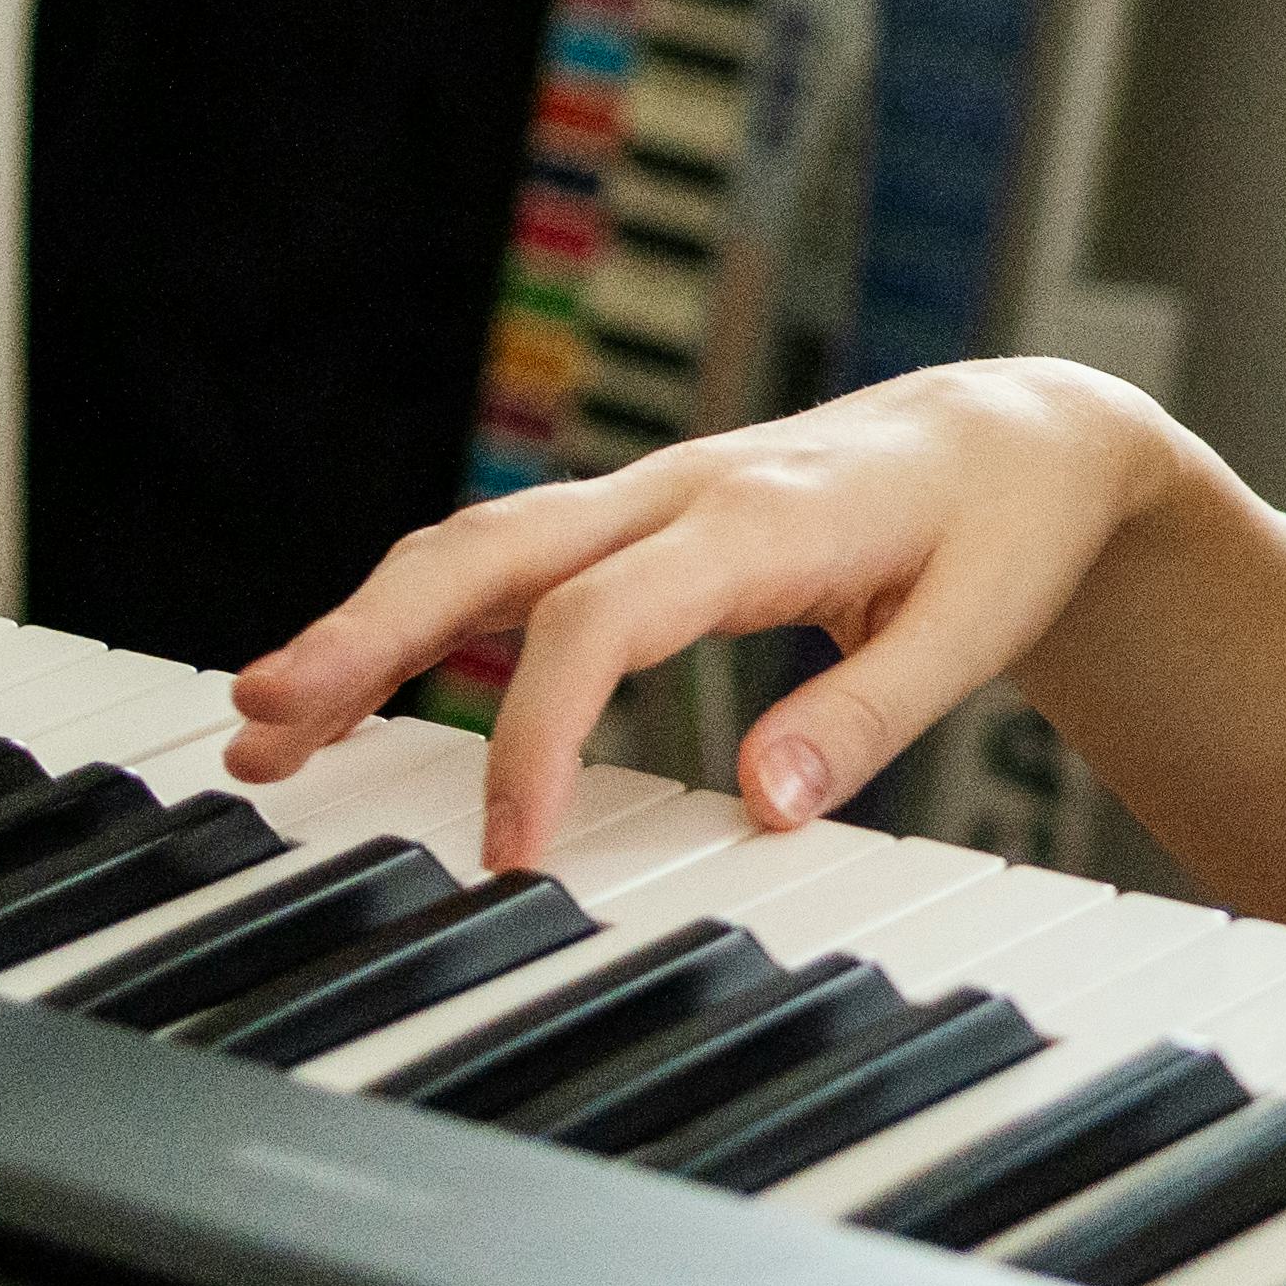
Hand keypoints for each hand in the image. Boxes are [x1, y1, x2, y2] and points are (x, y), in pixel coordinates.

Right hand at [225, 356, 1186, 874]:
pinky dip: (424, 616)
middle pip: (489, 551)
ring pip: (477, 549)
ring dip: (369, 626)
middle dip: (368, 634)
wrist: (1019, 434)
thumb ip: (867, 715)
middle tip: (265, 719)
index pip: (602, 619)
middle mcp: (680, 493)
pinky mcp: (640, 523)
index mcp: (756, 519)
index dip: (536, 731)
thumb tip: (762, 804)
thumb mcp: (976, 625)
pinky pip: (509, 561)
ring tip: (268, 723)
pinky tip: (355, 684)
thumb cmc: (1001, 527)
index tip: (507, 850)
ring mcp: (649, 499)